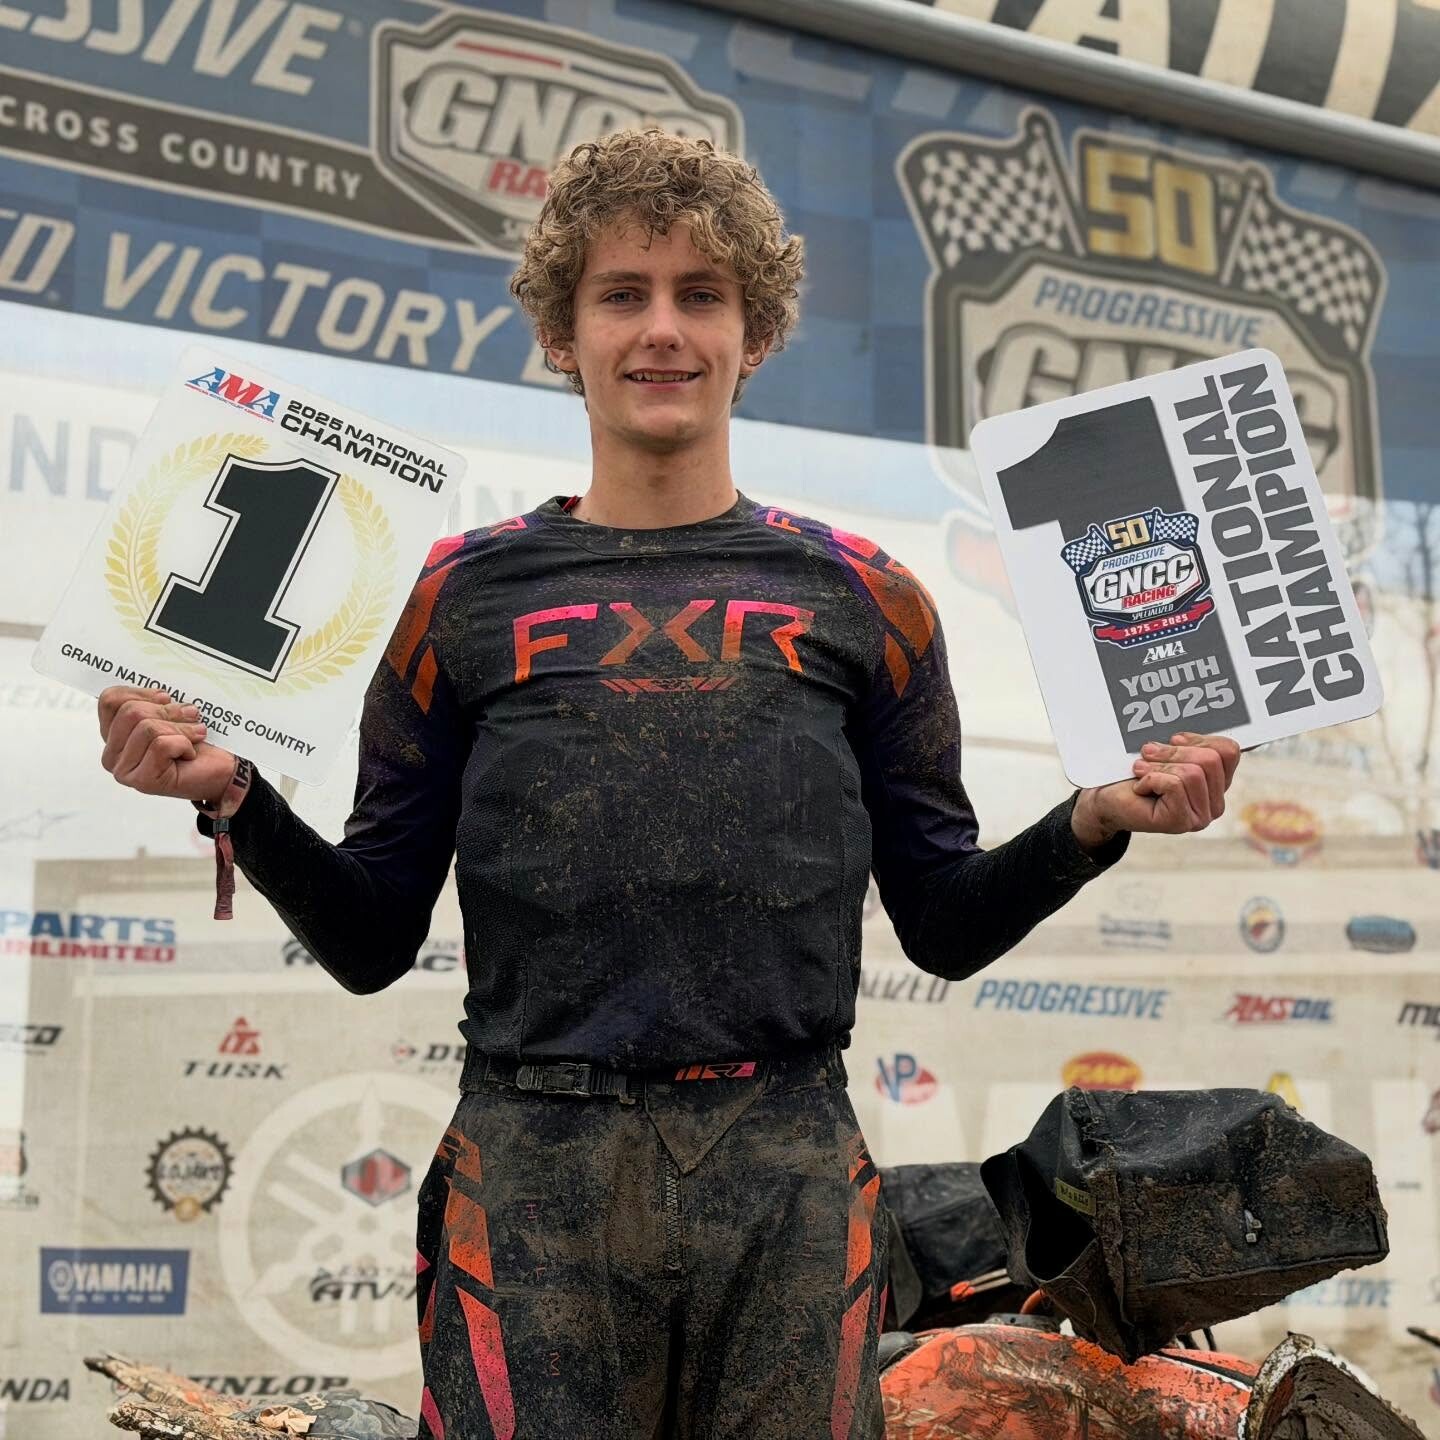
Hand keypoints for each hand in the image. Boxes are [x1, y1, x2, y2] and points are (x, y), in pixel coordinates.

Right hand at [98, 685, 236, 802]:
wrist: (223, 769)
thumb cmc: (197, 741)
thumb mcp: (170, 713)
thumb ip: (152, 702)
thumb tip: (159, 694)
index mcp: (112, 735)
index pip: (110, 700)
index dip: (141, 693)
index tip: (166, 698)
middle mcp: (112, 755)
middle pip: (130, 712)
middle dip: (167, 711)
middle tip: (190, 715)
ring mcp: (124, 771)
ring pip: (146, 728)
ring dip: (180, 728)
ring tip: (195, 734)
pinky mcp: (143, 781)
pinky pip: (161, 745)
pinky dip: (184, 744)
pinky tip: (190, 753)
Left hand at [1072, 731, 1242, 848]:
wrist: (1106, 796)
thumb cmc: (1137, 772)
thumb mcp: (1169, 751)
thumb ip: (1191, 743)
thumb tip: (1196, 728)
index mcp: (1218, 783)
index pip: (1229, 751)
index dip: (1200, 738)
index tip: (1174, 739)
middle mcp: (1216, 803)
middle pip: (1210, 760)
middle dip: (1174, 752)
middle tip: (1148, 753)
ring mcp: (1201, 816)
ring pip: (1193, 773)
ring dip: (1160, 766)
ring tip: (1142, 769)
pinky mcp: (1182, 822)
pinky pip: (1175, 785)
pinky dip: (1151, 779)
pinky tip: (1140, 787)